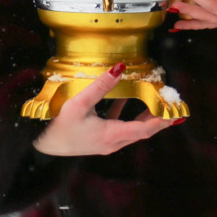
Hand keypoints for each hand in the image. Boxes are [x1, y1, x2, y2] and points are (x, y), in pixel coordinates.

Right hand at [33, 64, 179, 156]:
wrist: (42, 148)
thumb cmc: (59, 127)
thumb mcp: (79, 103)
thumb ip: (101, 85)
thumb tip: (120, 68)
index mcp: (111, 135)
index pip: (145, 128)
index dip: (161, 119)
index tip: (175, 111)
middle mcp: (112, 142)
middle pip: (142, 130)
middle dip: (158, 118)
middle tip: (172, 105)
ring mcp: (105, 142)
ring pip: (132, 129)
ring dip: (144, 116)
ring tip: (156, 102)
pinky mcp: (98, 139)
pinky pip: (118, 126)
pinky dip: (126, 114)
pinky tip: (125, 99)